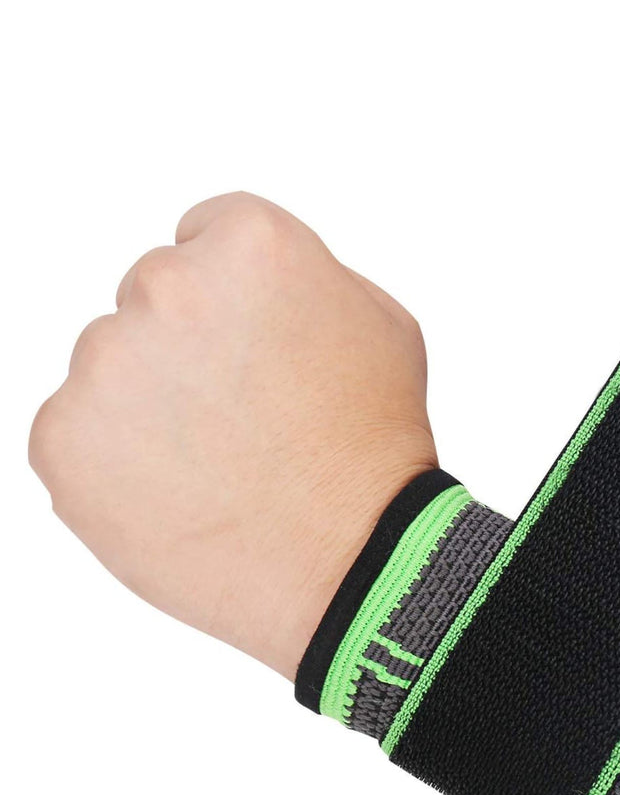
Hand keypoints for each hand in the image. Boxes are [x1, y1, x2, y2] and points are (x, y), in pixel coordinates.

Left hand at [29, 193, 436, 678]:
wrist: (351, 558)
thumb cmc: (375, 447)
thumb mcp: (383, 324)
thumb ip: (310, 276)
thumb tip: (258, 285)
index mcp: (249, 246)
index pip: (204, 236)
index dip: (235, 299)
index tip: (254, 346)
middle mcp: (166, 288)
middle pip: (153, 297)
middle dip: (190, 346)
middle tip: (243, 414)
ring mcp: (105, 365)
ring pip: (112, 366)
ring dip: (150, 402)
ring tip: (218, 462)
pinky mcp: (61, 439)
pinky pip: (77, 431)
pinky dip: (116, 460)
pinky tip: (181, 492)